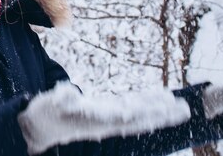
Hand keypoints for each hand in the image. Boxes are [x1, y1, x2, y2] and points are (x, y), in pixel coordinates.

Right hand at [18, 82, 190, 154]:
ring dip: (158, 108)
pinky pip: (130, 108)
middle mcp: (106, 123)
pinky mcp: (104, 113)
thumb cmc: (42, 116)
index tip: (164, 106)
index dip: (146, 111)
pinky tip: (158, 97)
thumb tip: (68, 93)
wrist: (37, 129)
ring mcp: (106, 119)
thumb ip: (59, 100)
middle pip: (139, 119)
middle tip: (184, 109)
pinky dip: (145, 102)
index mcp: (96, 121)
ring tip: (179, 103)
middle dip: (162, 114)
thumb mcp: (48, 106)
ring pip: (138, 114)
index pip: (127, 117)